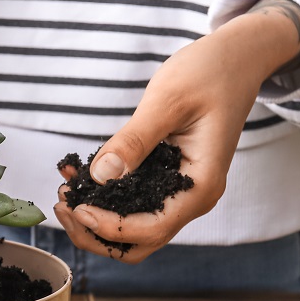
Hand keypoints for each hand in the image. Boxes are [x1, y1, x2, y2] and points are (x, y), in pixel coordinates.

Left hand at [54, 0, 299, 262]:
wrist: (236, 59)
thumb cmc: (210, 73)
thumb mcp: (167, 101)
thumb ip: (135, 140)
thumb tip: (102, 175)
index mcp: (202, 185)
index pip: (152, 229)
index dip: (109, 227)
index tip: (76, 206)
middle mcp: (193, 197)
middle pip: (140, 242)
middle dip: (97, 234)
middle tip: (63, 206)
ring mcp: (181, 190)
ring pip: (135, 228)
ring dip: (98, 219)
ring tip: (65, 194)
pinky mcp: (169, 178)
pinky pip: (135, 201)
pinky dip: (106, 198)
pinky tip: (78, 178)